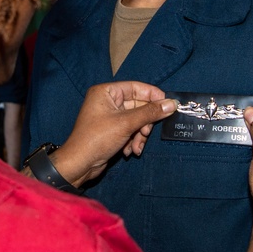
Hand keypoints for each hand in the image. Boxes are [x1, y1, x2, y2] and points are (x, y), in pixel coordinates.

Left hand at [51, 82, 176, 187]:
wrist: (80, 164)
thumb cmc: (98, 139)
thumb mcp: (126, 124)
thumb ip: (150, 113)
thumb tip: (171, 104)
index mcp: (106, 92)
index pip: (136, 87)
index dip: (153, 96)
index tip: (169, 105)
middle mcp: (108, 101)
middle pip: (138, 105)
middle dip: (145, 122)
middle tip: (147, 132)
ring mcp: (110, 116)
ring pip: (136, 120)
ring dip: (140, 134)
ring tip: (136, 147)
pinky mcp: (112, 130)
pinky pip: (130, 130)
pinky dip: (133, 140)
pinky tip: (129, 151)